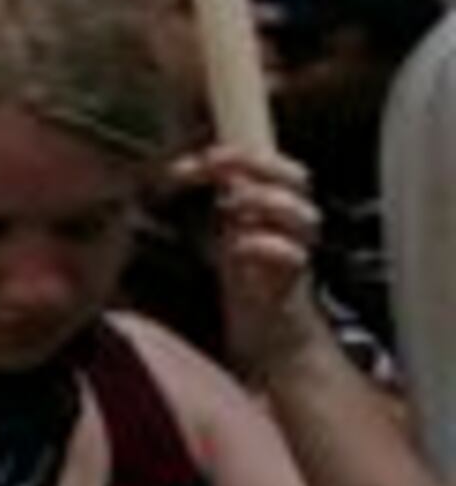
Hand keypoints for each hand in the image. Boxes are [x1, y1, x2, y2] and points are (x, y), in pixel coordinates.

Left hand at [179, 144, 329, 382]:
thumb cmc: (247, 276)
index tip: (195, 159)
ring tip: (229, 206)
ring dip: (265, 201)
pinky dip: (266, 246)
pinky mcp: (292, 282)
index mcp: (275, 205)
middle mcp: (291, 223)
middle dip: (258, 163)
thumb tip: (180, 170)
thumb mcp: (226, 230)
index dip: (237, 153)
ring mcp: (296, 250)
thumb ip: (216, 201)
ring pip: (304, 214)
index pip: (270, 163)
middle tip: (215, 166)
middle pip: (297, 177)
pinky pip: (295, 257)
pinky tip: (237, 246)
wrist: (269, 332)